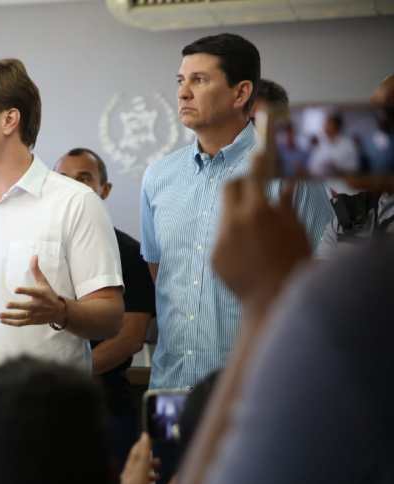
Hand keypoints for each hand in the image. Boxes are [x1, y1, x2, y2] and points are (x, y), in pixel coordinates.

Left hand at [0, 255, 66, 326]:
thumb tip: (34, 256)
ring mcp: (34, 314)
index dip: (24, 291)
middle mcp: (38, 306)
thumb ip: (36, 270)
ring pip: (21, 317)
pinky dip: (11, 323)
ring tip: (0, 314)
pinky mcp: (32, 321)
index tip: (15, 289)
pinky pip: (20, 323)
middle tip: (7, 304)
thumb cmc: (49, 294)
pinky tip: (2, 320)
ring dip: (10, 316)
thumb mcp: (43, 282)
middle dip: (17, 306)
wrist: (59, 311)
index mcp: (41, 294)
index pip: (33, 292)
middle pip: (27, 307)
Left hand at [119, 433, 175, 483]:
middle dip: (140, 449)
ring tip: (156, 465)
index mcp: (138, 480)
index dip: (145, 445)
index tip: (146, 434)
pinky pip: (130, 475)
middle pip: (133, 459)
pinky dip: (139, 471)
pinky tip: (151, 478)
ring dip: (142, 461)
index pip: (142, 457)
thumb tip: (183, 472)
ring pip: (131, 467)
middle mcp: (129, 480)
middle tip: (145, 441)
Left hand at [211, 153, 310, 311]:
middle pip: (228, 188)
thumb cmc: (294, 263)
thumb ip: (286, 202)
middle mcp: (233, 222)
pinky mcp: (214, 257)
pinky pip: (222, 238)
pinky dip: (235, 237)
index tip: (260, 157)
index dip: (256, 164)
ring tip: (257, 229)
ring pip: (225, 215)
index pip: (251, 175)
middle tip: (255, 189)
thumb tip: (286, 181)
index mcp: (257, 211)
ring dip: (239, 214)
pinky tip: (250, 251)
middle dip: (241, 184)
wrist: (276, 300)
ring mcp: (220, 240)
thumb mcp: (296, 229)